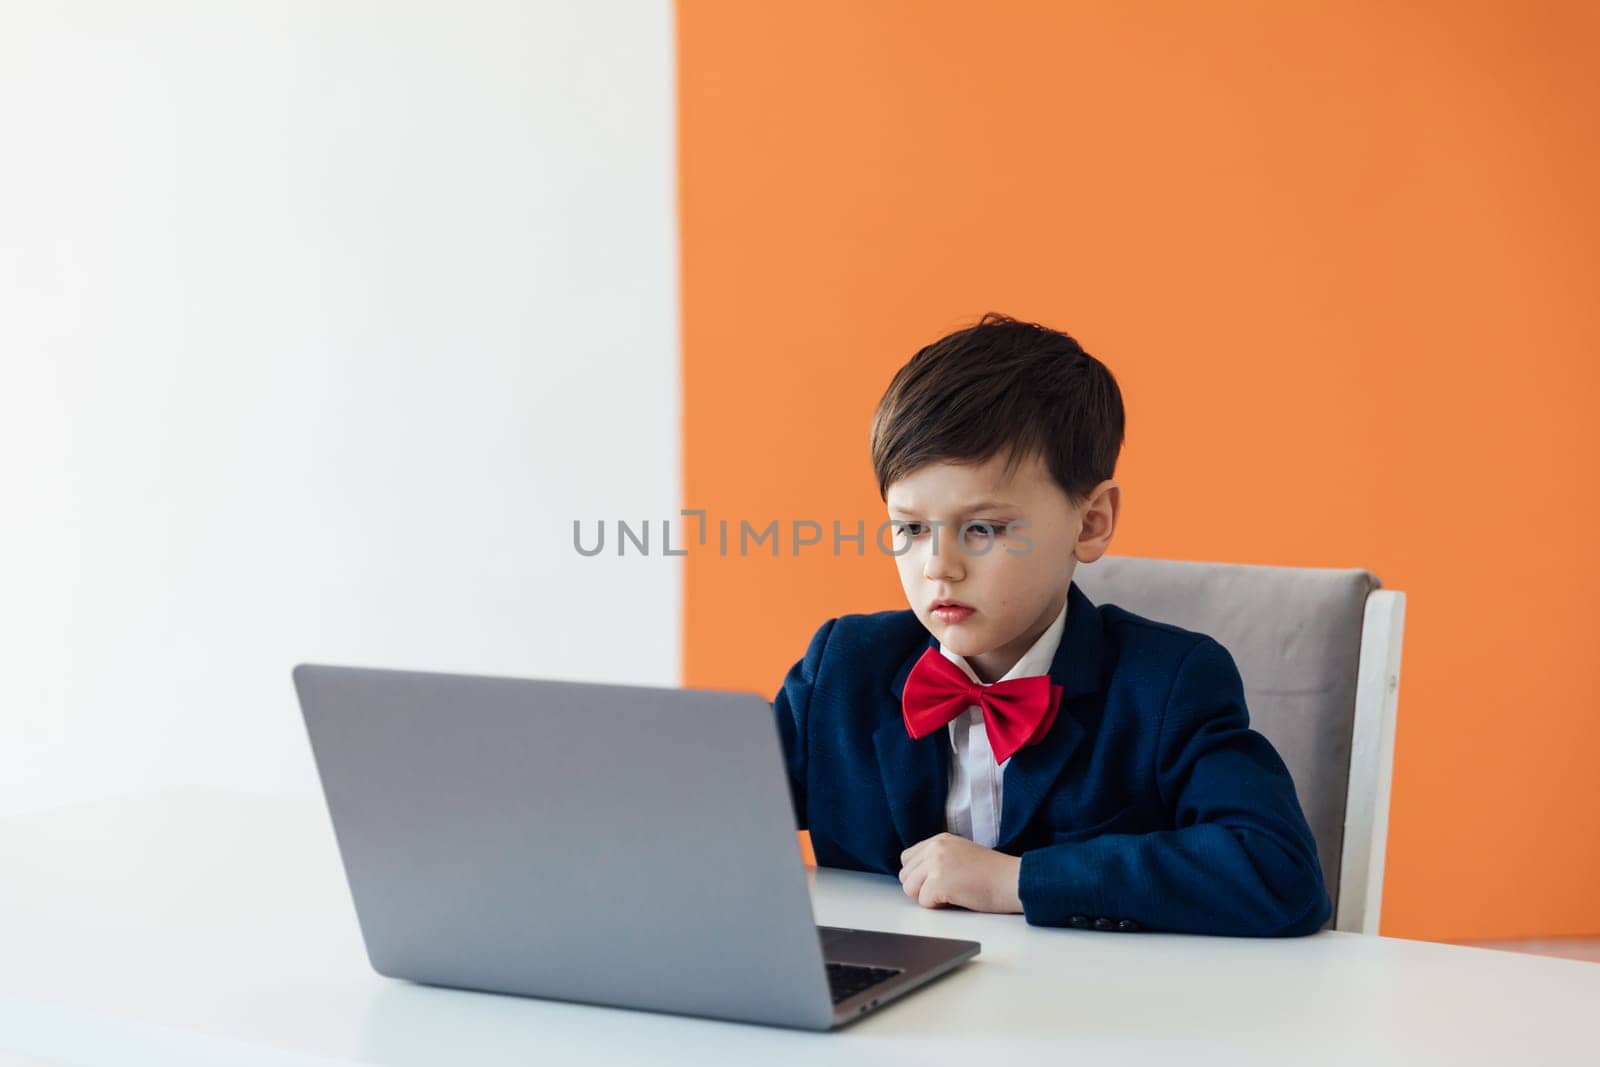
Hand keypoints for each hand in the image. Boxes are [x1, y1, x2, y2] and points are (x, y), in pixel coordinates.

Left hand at [898, 832, 1022, 912]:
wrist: (1013, 880)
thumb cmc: (993, 874)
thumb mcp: (961, 853)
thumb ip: (938, 857)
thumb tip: (916, 875)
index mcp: (940, 839)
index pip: (907, 858)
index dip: (918, 874)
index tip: (935, 881)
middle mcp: (935, 847)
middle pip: (905, 874)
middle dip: (920, 887)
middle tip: (945, 890)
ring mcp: (936, 863)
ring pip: (909, 888)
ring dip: (927, 897)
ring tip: (951, 893)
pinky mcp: (939, 882)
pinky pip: (923, 901)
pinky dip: (938, 906)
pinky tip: (957, 898)